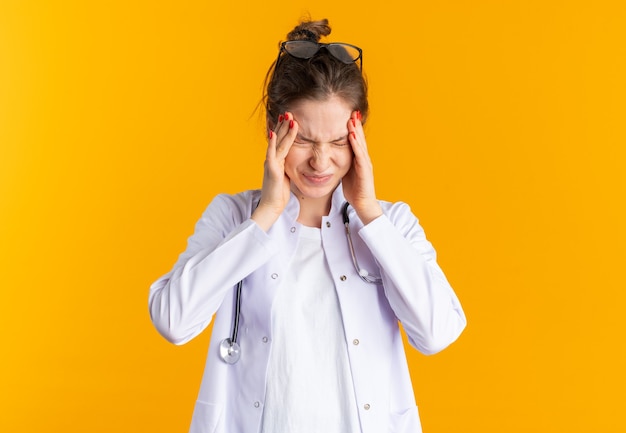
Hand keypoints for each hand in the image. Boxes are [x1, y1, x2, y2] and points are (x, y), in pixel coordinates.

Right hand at [251, 112, 298, 230]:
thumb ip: (287, 167)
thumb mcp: (286, 177)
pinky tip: (274, 134)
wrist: (271, 207)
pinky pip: (272, 154)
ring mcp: (271, 164)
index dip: (284, 130)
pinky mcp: (272, 170)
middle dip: (283, 126)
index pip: (281, 142)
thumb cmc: (279, 194)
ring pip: (278, 144)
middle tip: (288, 112)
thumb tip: (293, 163)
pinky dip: (273, 144)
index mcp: (276, 161)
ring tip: (288, 118)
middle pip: (278, 139)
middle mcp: (272, 160)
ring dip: (283, 130)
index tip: (289, 119)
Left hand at [342, 111, 382, 224]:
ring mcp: (365, 164)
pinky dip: (356, 145)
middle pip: (359, 138)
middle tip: (352, 111)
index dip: (351, 128)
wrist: (363, 204)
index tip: (346, 116)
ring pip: (360, 144)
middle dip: (355, 125)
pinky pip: (360, 155)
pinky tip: (352, 136)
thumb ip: (341, 163)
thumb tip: (331, 156)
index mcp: (358, 159)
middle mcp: (363, 159)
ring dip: (356, 131)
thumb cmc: (355, 190)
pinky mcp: (365, 171)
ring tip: (352, 119)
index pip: (354, 141)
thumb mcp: (345, 172)